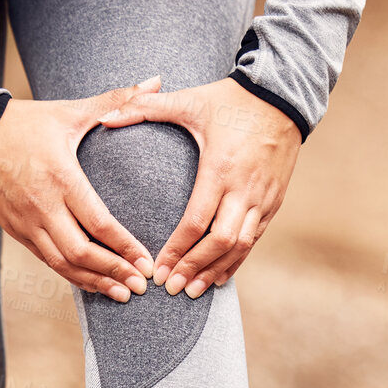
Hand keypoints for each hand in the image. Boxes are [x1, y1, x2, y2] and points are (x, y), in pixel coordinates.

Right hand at [0, 78, 165, 301]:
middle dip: (114, 272)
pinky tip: (93, 284)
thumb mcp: (70, 110)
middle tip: (142, 286)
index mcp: (61, 177)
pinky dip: (72, 276)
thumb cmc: (25, 122)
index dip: (125, 247)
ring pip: (62, 264)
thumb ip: (116, 99)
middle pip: (81, 252)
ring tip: (123, 294)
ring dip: (94, 282)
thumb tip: (156, 80)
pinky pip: (47, 261)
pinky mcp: (15, 231)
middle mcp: (42, 205)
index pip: (98, 222)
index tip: (148, 262)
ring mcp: (25, 222)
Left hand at [96, 76, 300, 298]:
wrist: (283, 96)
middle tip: (172, 289)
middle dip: (194, 268)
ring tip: (194, 291)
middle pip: (220, 243)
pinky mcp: (274, 202)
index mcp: (219, 168)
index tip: (158, 270)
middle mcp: (244, 190)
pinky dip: (237, 260)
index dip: (176, 250)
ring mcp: (262, 199)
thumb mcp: (188, 100)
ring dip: (216, 271)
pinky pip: (255, 239)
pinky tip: (220, 275)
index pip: (196, 222)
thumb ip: (143, 108)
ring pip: (241, 247)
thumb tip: (104, 118)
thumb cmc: (230, 99)